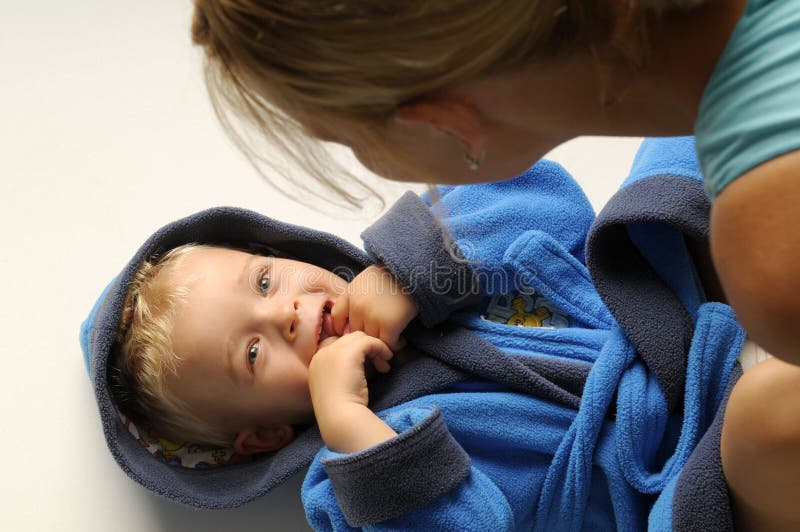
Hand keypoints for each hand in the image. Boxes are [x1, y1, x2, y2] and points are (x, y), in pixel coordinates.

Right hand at [309, 332, 396, 452]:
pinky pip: (369, 341)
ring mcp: (333, 351)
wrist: (339, 418)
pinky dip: (380, 348)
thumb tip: (362, 364)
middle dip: (365, 349)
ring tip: (384, 364)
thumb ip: (342, 373)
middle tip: (379, 365)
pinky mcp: (349, 352)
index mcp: (316, 363)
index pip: (335, 344)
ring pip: (359, 337)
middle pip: (348, 339)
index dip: (352, 351)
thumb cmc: (341, 410)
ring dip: (374, 347)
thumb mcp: (337, 387)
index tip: (365, 365)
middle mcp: (322, 354)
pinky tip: (387, 361)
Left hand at [331, 264, 417, 350]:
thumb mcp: (366, 280)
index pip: (337, 318)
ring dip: (381, 344)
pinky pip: (387, 345)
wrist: (414, 271)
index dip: (342, 329)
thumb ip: (355, 297)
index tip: (354, 334)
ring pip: (371, 341)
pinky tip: (401, 339)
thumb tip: (350, 323)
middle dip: (366, 338)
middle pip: (355, 333)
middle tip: (378, 339)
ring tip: (391, 341)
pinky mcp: (389, 325)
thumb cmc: (393, 275)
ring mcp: (372, 316)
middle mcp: (358, 306)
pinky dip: (394, 346)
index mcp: (351, 294)